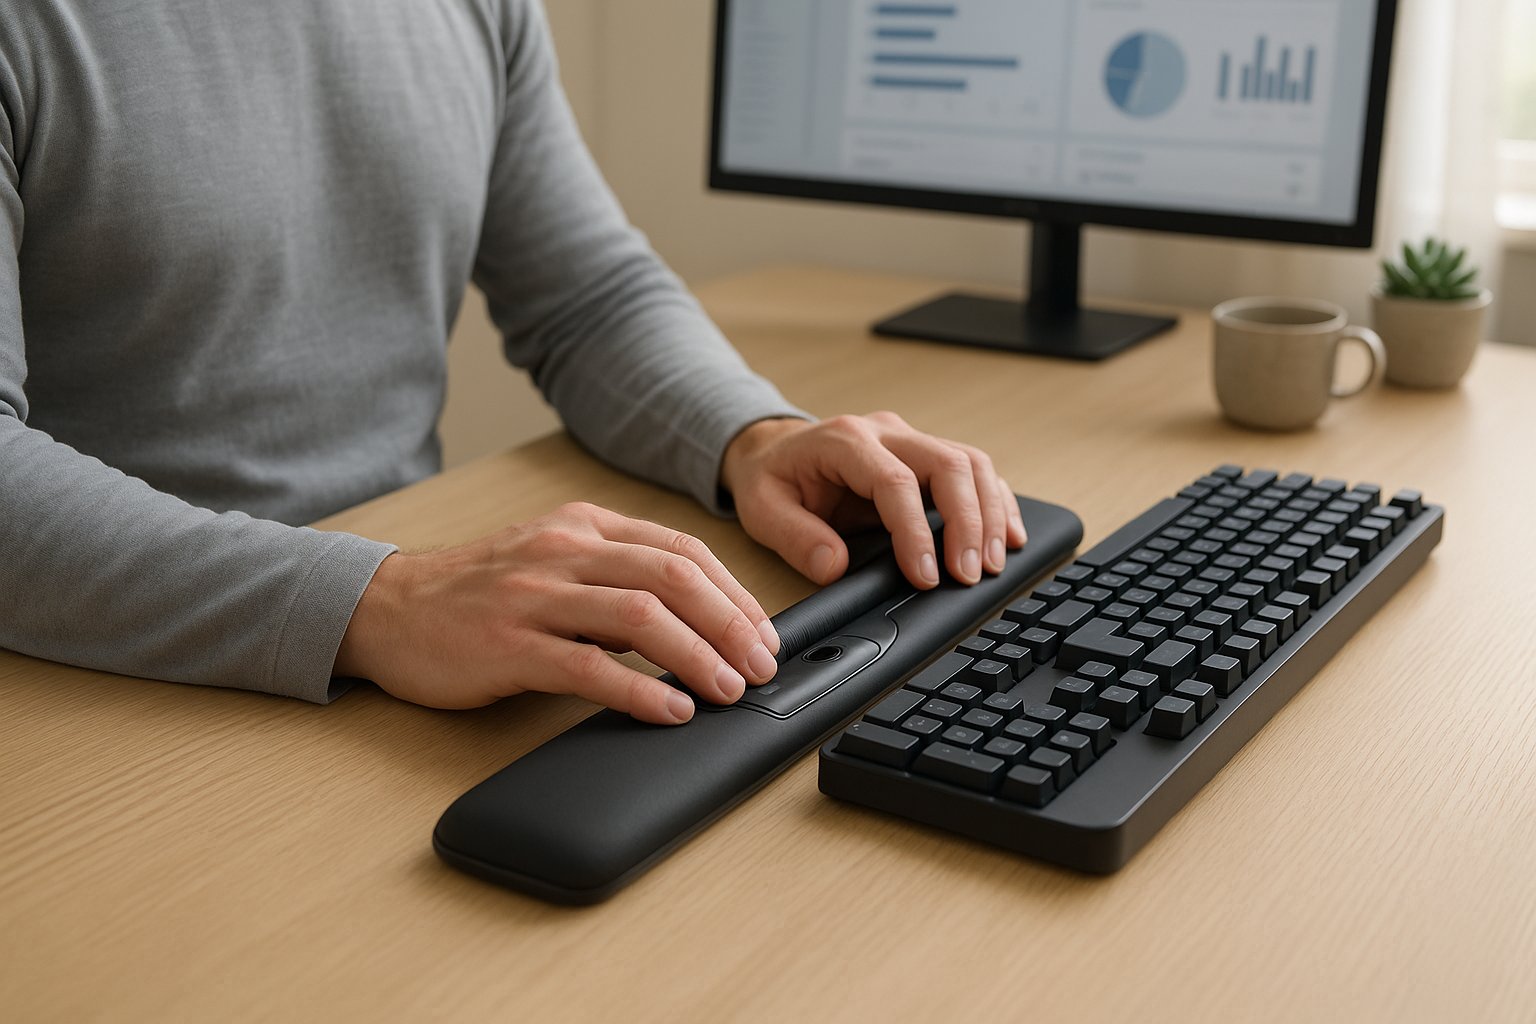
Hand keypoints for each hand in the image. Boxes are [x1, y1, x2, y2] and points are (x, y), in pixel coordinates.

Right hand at [334, 503, 780, 724]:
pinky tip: (671, 710)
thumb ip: (615, 576)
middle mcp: (564, 550)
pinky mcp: (508, 644)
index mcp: (584, 525)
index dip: (734, 593)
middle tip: (761, 665)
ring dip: (698, 656)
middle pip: (672, 576)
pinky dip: (640, 690)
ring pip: (640, 616)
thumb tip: (695, 619)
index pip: (681, 549)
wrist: (386, 608)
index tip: (764, 632)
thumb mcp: (553, 560)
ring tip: (729, 689)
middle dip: (730, 623)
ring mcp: (534, 595)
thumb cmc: (478, 592)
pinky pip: (589, 666)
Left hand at [720, 413, 1026, 588]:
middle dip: (969, 521)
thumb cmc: (771, 477)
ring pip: (971, 464)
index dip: (917, 532)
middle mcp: (886, 433)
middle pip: (949, 464)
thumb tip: (835, 567)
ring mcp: (911, 440)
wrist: (773, 449)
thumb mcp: (762, 509)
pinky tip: (1009, 536)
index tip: (926, 576)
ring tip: (992, 563)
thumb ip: (796, 538)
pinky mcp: (926, 456)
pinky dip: (998, 503)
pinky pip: (974, 472)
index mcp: (845, 441)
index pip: (895, 482)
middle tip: (971, 573)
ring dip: (990, 514)